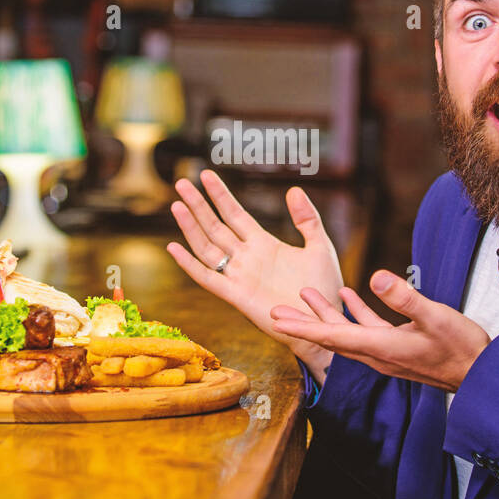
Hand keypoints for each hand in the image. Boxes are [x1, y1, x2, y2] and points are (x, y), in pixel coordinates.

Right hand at [166, 170, 342, 380]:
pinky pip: (208, 278)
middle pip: (216, 226)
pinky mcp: (236, 296)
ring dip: (191, 227)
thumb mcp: (320, 247)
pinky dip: (190, 264)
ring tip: (177, 205)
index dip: (221, 195)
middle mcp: (247, 258)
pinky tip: (174, 247)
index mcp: (264, 245)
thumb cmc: (324, 289)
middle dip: (199, 205)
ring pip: (208, 247)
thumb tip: (293, 189)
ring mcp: (239, 276)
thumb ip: (307, 220)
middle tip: (181, 183)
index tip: (206, 175)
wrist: (324, 323)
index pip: (236, 214)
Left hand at [268, 269, 491, 391]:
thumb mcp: (436, 317)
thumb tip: (376, 275)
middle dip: (301, 323)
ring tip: (304, 294)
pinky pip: (368, 329)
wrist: (482, 375)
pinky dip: (355, 312)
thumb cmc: (462, 348)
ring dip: (325, 314)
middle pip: (330, 337)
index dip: (302, 327)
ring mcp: (387, 352)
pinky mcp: (398, 347)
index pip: (332, 336)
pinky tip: (349, 295)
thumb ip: (406, 297)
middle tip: (273, 312)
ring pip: (346, 332)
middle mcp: (377, 353)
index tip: (275, 321)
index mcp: (380, 347)